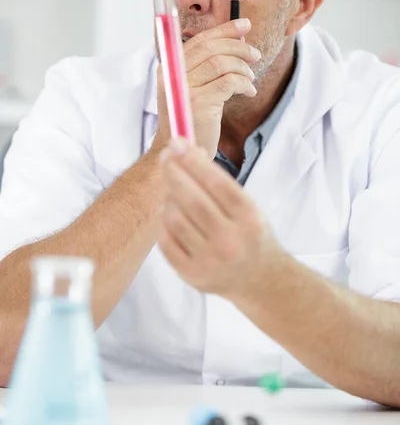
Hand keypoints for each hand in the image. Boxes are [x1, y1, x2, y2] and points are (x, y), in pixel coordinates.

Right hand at [152, 19, 260, 158]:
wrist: (180, 150)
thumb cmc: (190, 119)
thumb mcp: (192, 88)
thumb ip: (205, 66)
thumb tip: (235, 39)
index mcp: (169, 67)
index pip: (199, 40)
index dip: (224, 30)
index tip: (245, 25)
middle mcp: (173, 75)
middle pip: (211, 48)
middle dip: (238, 47)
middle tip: (255, 55)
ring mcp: (184, 89)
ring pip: (222, 63)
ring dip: (243, 68)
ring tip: (250, 79)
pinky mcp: (200, 104)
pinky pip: (230, 82)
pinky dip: (245, 84)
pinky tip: (249, 91)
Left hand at [157, 138, 278, 299]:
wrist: (260, 280)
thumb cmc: (250, 234)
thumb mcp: (247, 206)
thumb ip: (218, 182)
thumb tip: (187, 150)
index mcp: (249, 219)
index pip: (217, 184)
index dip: (194, 161)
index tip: (179, 144)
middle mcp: (231, 241)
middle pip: (193, 200)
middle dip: (175, 172)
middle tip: (166, 155)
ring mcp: (210, 261)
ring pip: (176, 218)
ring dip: (169, 197)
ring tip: (172, 189)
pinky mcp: (192, 274)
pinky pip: (166, 241)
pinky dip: (163, 221)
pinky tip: (168, 212)